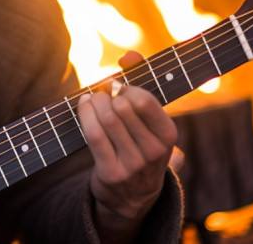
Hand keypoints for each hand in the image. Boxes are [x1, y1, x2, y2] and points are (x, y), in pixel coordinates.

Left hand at [77, 51, 177, 242]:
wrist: (133, 197)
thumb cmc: (140, 145)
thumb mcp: (149, 121)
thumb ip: (142, 81)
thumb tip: (128, 54)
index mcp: (168, 135)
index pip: (144, 100)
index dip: (126, 87)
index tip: (118, 86)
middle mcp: (154, 151)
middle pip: (121, 107)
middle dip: (106, 94)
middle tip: (101, 93)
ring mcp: (133, 164)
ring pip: (106, 119)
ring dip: (93, 102)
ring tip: (91, 98)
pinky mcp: (111, 173)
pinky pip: (93, 135)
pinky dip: (84, 114)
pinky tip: (83, 105)